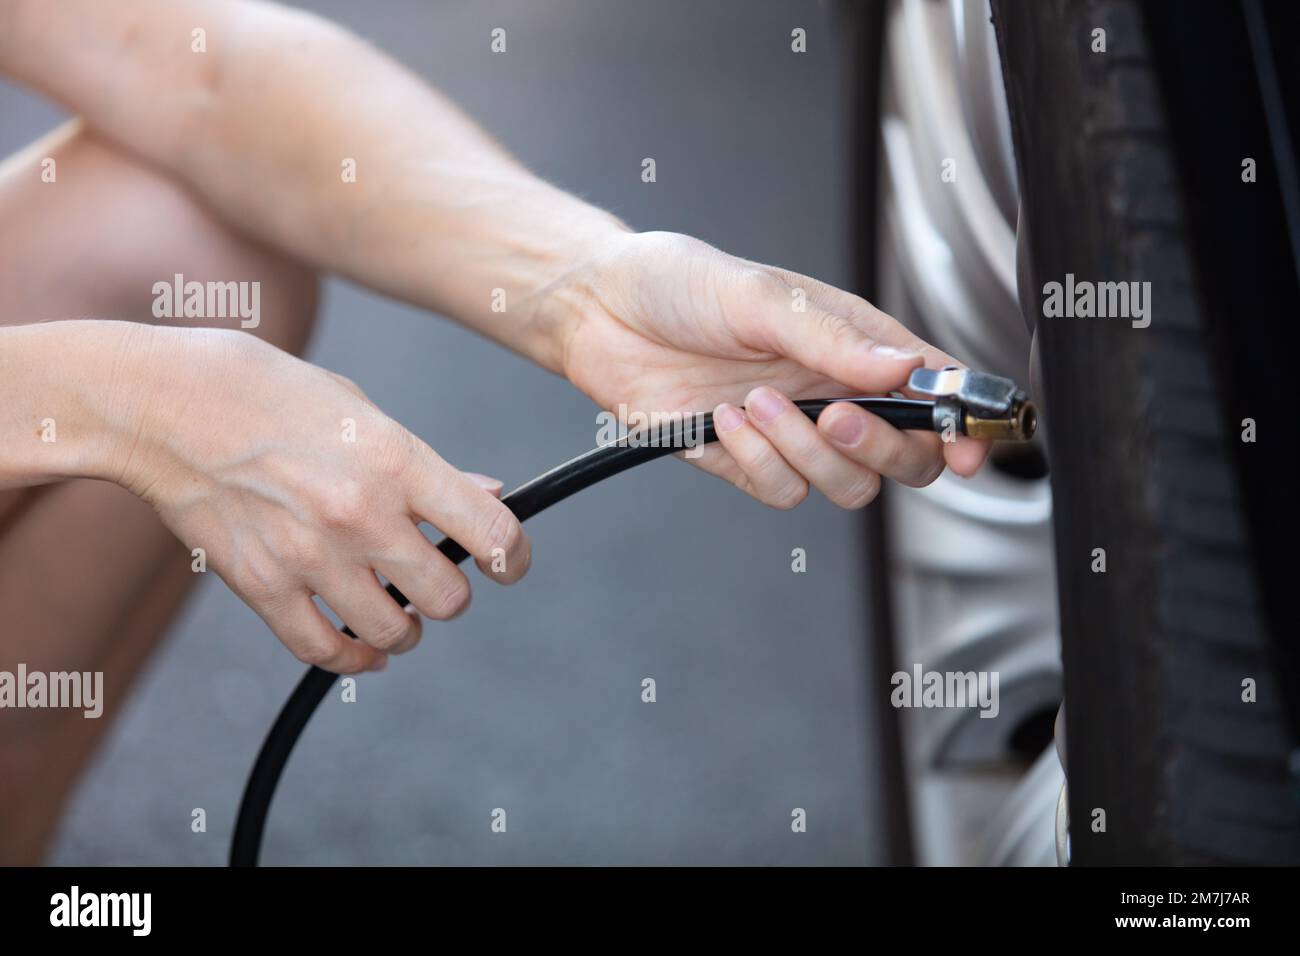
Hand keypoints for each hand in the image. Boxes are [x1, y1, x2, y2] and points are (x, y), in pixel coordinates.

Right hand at [107, 326, 529, 672]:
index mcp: (396, 461)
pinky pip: (324, 651)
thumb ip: (428, 464)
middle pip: (449, 597)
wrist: (165, 404)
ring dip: (404, 628)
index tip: (509, 564)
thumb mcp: (361, 408)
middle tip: (433, 578)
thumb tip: (488, 497)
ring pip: (395, 633)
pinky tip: (361, 648)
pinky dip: (352, 659)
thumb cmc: (267, 392)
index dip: (513, 557)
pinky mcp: (263, 587)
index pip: (491, 532)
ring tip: (396, 611)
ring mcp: (311, 557)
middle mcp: (362, 516)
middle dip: (451, 593)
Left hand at [550, 231, 990, 509]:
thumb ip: (835, 340)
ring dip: (805, 454)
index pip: (934, 392)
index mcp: (855, 344)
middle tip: (836, 418)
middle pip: (905, 458)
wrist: (599, 311)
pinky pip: (781, 492)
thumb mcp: (763, 295)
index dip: (964, 427)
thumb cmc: (679, 284)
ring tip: (754, 401)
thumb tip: (909, 370)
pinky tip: (722, 420)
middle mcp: (833, 392)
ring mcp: (792, 433)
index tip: (971, 450)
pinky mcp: (746, 461)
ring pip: (847, 486)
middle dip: (882, 449)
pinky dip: (756, 463)